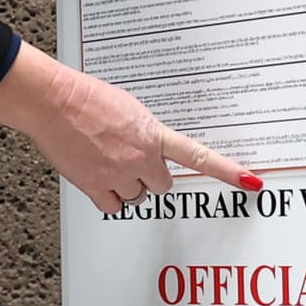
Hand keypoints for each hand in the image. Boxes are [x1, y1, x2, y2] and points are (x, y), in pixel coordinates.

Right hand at [0, 46, 255, 212]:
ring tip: (106, 161)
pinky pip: (113, 206)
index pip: (198, 156)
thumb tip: (147, 144)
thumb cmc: (86, 98)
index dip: (226, 171)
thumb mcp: (129, 108)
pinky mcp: (96, 187)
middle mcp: (141, 158)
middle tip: (129, 160)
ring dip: (125, 185)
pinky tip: (96, 176)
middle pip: (161, 184)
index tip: (250, 181)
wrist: (54, 102)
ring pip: (136, 196)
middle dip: (150, 176)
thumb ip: (145, 131)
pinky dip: (107, 196)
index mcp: (153, 135)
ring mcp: (119, 176)